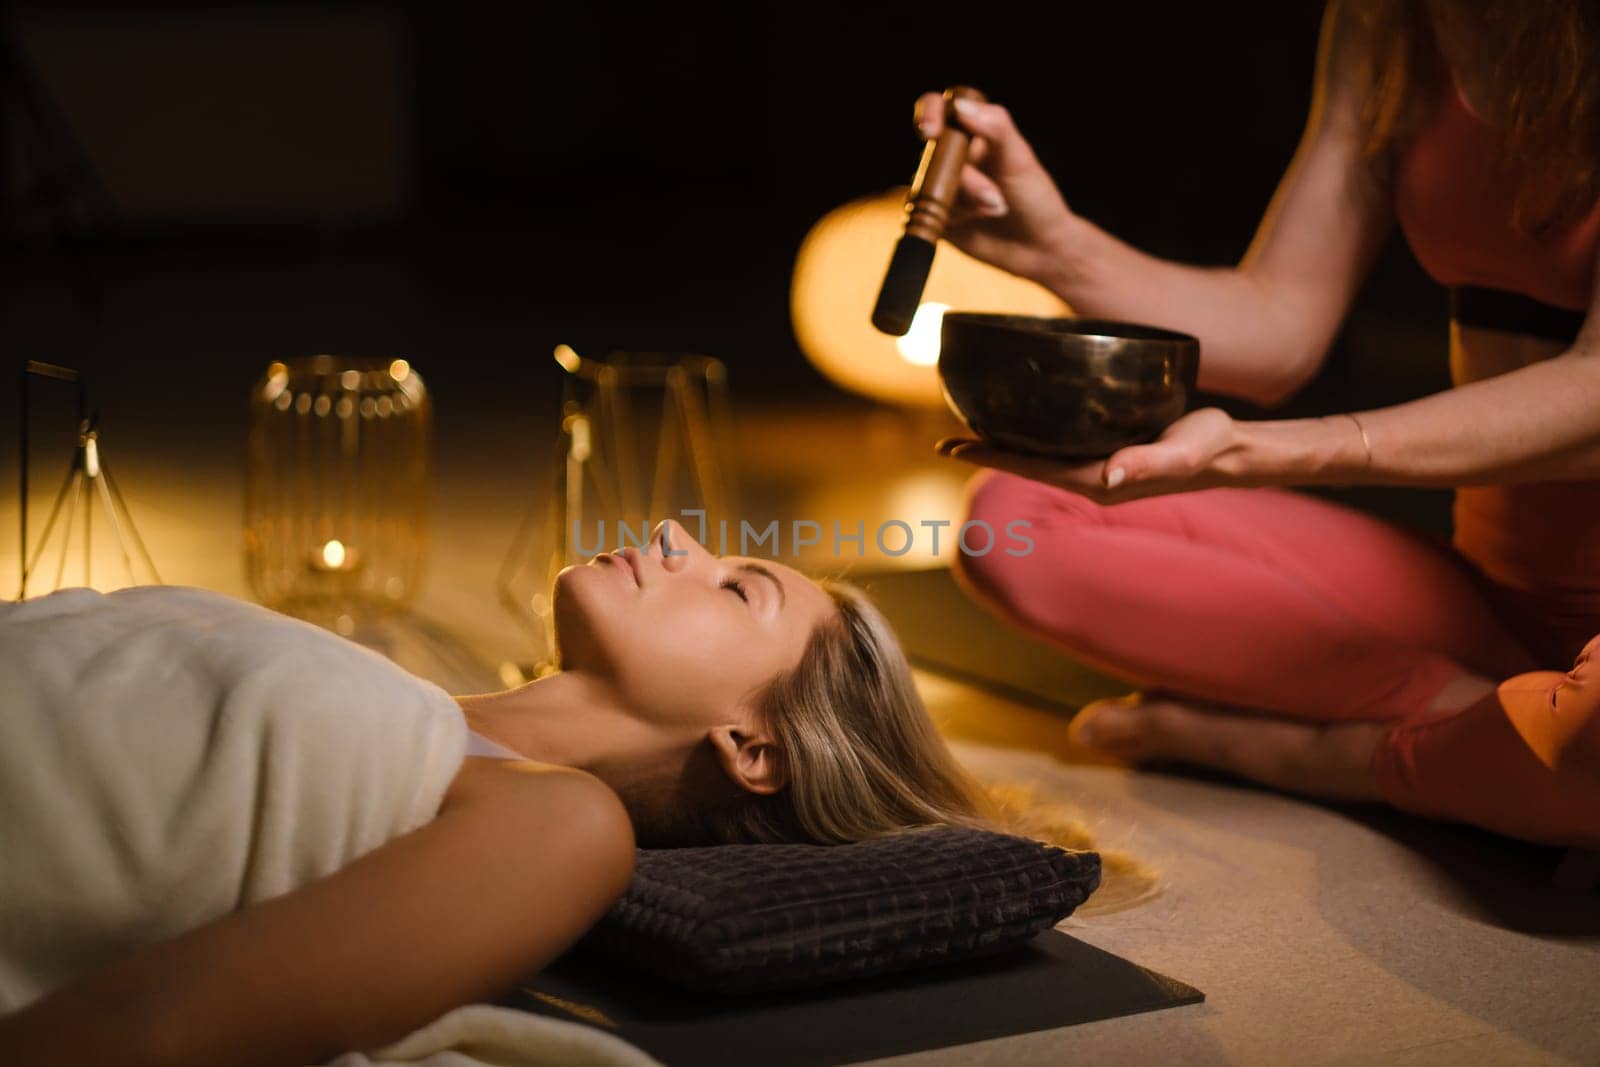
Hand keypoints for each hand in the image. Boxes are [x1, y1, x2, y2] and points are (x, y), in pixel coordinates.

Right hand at [913, 92, 1078, 287]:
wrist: (1036, 247)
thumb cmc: (1034, 197)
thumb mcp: (1019, 159)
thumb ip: (996, 127)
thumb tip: (959, 108)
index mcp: (971, 131)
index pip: (938, 107)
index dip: (929, 112)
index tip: (931, 132)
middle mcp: (950, 155)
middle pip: (933, 153)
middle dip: (965, 178)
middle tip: (995, 198)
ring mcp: (940, 185)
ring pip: (928, 183)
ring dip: (964, 201)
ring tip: (998, 210)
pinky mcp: (933, 214)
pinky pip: (918, 210)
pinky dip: (943, 216)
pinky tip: (972, 223)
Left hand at [935, 407, 1245, 503]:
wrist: (1233, 451)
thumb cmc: (1210, 448)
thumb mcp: (1184, 452)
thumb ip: (1148, 463)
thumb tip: (1109, 477)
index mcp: (1099, 480)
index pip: (1033, 468)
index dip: (993, 458)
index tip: (955, 448)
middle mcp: (1093, 477)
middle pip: (1028, 465)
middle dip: (988, 454)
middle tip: (947, 443)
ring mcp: (1100, 467)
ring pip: (1041, 456)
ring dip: (1006, 447)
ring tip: (971, 433)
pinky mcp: (1109, 451)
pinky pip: (1061, 445)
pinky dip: (1034, 435)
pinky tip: (1022, 421)